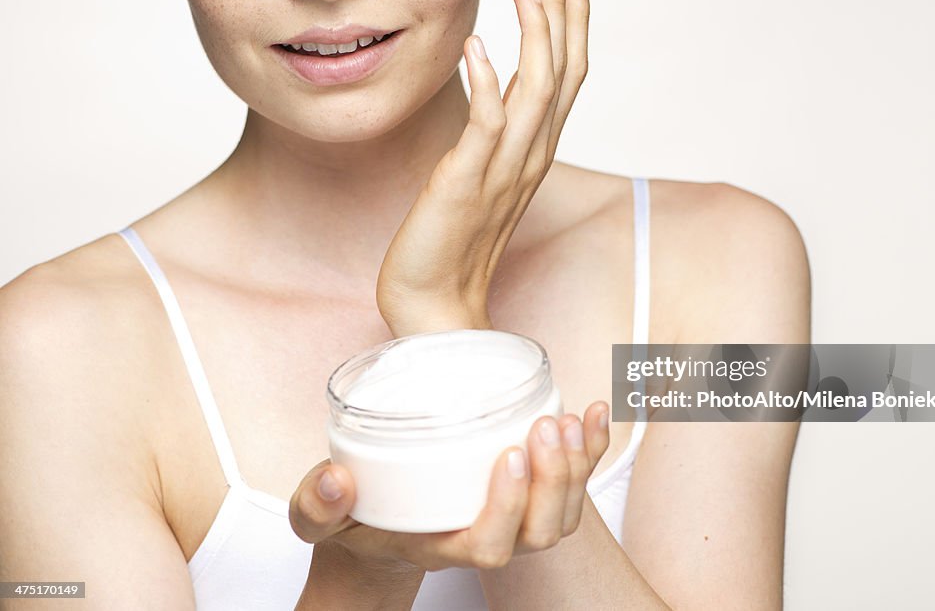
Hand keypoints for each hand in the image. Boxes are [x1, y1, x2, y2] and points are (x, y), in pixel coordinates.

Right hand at [289, 402, 609, 573]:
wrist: (379, 529)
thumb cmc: (354, 520)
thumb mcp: (319, 517)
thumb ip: (317, 504)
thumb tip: (337, 480)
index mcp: (439, 545)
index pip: (488, 545)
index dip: (508, 507)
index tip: (509, 454)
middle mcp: (483, 537)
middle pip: (541, 533)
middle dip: (554, 481)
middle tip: (545, 426)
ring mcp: (510, 519)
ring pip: (565, 514)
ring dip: (578, 467)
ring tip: (570, 419)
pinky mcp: (525, 494)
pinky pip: (573, 483)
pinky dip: (591, 450)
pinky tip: (594, 412)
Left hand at [376, 0, 589, 336]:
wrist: (436, 302)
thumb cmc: (454, 238)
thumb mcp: (483, 174)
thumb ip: (497, 131)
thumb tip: (499, 86)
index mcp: (536, 151)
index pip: (567, 75)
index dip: (573, 22)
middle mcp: (530, 156)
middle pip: (562, 71)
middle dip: (563, 9)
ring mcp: (503, 170)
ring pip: (535, 89)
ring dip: (535, 32)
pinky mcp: (467, 183)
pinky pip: (486, 125)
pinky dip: (486, 83)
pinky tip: (477, 44)